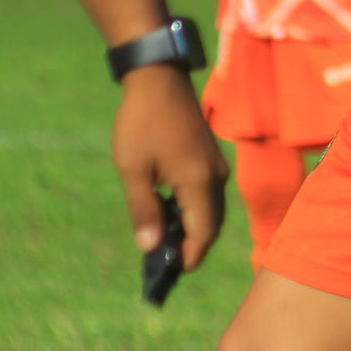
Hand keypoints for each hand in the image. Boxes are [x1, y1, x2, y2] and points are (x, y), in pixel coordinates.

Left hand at [110, 65, 228, 269]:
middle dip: (190, 246)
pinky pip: (208, 194)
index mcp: (198, 183)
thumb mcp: (133, 169)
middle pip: (211, 226)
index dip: (188, 258)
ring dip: (191, 228)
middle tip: (161, 259)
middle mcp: (216, 177)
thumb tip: (150, 247)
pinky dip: (194, 210)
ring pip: (211, 210)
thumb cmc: (141, 122)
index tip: (167, 272)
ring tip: (162, 236)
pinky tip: (169, 209)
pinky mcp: (212, 156)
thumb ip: (144, 210)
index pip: (202, 234)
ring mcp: (216, 165)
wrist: (158, 78)